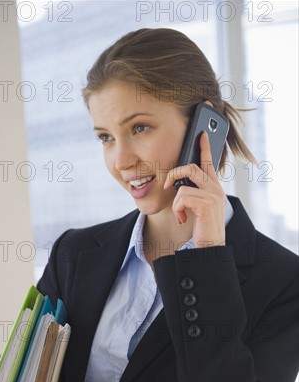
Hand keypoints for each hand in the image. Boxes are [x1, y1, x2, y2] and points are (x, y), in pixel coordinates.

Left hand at [164, 131, 225, 247]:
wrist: (210, 247)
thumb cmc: (203, 229)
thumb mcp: (199, 208)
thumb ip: (194, 193)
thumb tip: (180, 184)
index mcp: (215, 188)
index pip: (209, 163)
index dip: (205, 148)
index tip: (201, 134)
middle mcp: (216, 189)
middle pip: (192, 168)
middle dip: (174, 174)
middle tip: (166, 186)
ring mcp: (212, 196)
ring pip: (183, 187)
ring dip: (176, 204)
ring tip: (181, 215)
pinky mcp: (206, 204)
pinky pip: (181, 198)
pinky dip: (177, 211)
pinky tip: (183, 220)